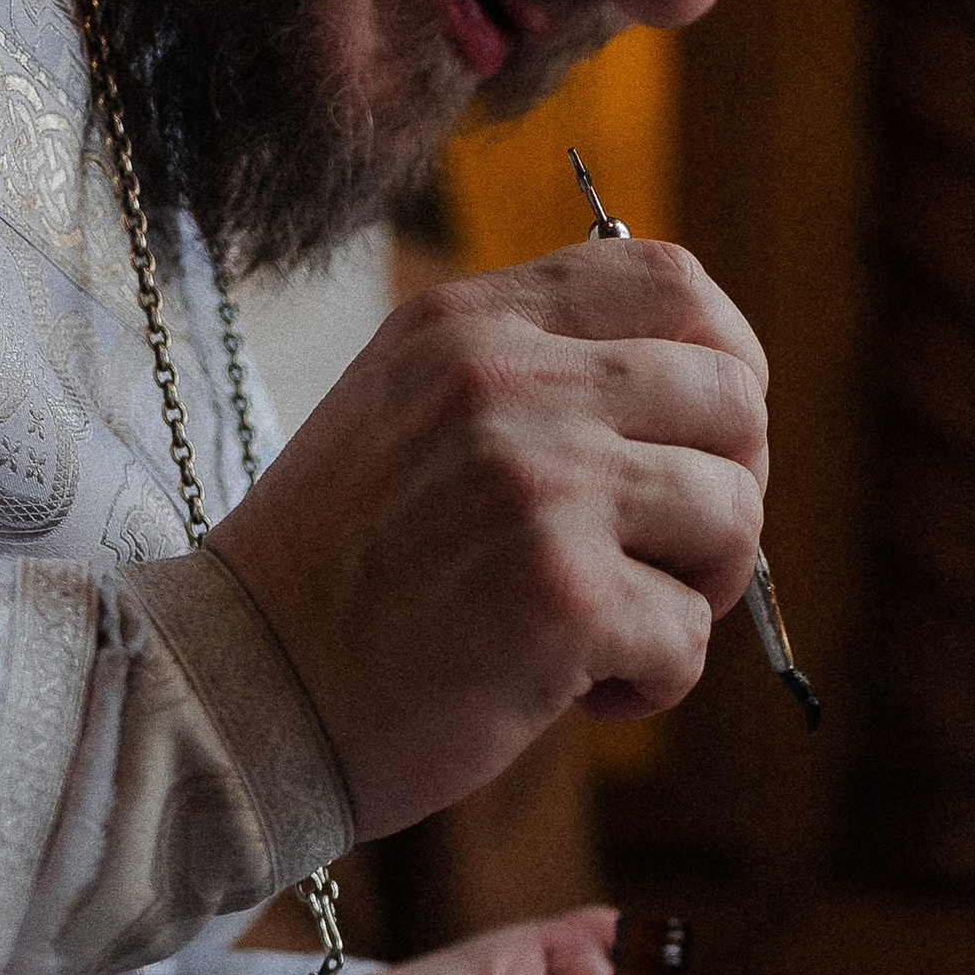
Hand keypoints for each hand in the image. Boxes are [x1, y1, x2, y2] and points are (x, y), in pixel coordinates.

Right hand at [210, 242, 767, 840]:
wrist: (239, 690)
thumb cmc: (340, 575)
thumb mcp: (412, 410)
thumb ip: (534, 373)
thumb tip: (702, 385)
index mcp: (475, 323)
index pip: (677, 284)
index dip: (730, 366)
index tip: (706, 443)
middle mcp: (512, 383)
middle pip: (735, 398)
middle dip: (730, 490)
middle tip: (665, 560)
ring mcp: (542, 484)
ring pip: (735, 514)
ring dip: (698, 592)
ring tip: (611, 630)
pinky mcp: (565, 595)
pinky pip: (692, 634)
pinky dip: (654, 682)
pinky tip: (573, 690)